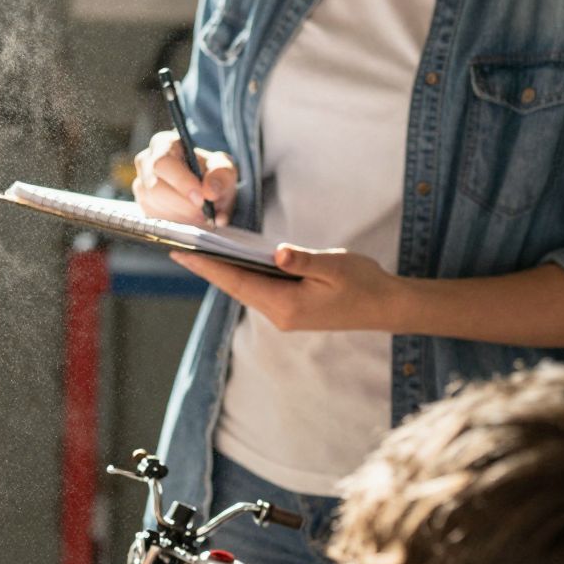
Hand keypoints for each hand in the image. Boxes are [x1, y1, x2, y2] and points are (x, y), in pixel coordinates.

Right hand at [133, 129, 236, 226]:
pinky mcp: (143, 204)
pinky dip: (175, 222)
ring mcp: (140, 184)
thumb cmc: (212, 172)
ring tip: (201, 216)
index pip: (163, 163)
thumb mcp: (224, 168)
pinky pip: (154, 217)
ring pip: (154, 205)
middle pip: (155, 187)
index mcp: (163, 144)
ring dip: (181, 215)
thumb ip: (221, 176)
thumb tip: (210, 192)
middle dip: (182, 204)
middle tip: (204, 214)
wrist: (205, 187)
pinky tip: (190, 218)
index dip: (181, 182)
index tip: (200, 198)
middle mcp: (146, 162)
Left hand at [171, 243, 401, 332]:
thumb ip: (305, 260)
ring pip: (245, 290)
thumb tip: (279, 254)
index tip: (183, 253)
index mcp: (287, 305)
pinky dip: (242, 276)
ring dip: (222, 273)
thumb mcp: (336, 267)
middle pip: (235, 288)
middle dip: (207, 269)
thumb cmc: (363, 284)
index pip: (239, 283)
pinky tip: (230, 261)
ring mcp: (284, 315)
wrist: (385, 307)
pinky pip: (258, 291)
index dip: (209, 267)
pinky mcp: (290, 310)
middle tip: (178, 248)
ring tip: (196, 252)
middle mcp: (280, 315)